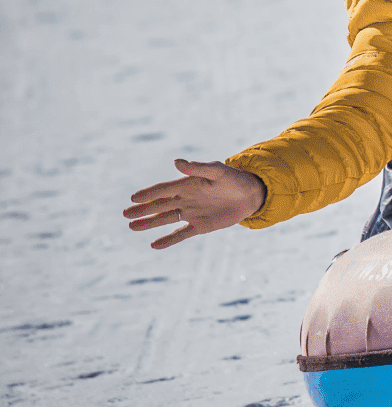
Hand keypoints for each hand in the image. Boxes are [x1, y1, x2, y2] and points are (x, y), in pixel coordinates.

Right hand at [124, 159, 267, 249]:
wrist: (251, 195)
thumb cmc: (234, 179)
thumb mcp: (218, 171)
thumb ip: (198, 168)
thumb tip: (176, 162)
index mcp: (187, 184)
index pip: (163, 190)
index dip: (149, 194)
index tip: (134, 198)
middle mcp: (185, 199)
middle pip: (160, 205)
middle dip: (143, 210)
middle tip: (125, 214)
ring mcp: (192, 213)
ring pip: (166, 219)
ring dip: (149, 223)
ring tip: (132, 227)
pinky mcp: (200, 226)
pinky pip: (181, 234)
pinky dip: (168, 240)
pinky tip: (154, 245)